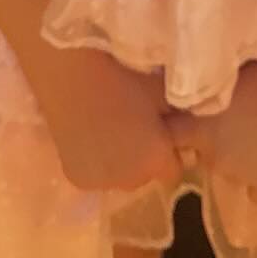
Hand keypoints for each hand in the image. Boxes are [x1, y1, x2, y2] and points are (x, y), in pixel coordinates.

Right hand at [28, 44, 182, 193]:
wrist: (69, 73)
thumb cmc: (120, 73)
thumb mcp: (160, 89)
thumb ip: (178, 113)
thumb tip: (187, 121)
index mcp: (154, 161)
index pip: (174, 169)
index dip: (171, 147)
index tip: (163, 127)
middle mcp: (130, 182)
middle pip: (146, 174)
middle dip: (145, 154)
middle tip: (135, 122)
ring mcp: (100, 184)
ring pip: (120, 176)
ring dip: (120, 160)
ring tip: (109, 126)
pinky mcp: (76, 178)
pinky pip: (96, 173)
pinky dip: (96, 159)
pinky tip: (89, 134)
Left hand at [163, 58, 256, 201]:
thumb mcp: (220, 74)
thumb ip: (199, 92)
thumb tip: (184, 98)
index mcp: (197, 128)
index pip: (171, 138)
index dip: (173, 129)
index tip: (181, 119)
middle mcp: (212, 157)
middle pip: (202, 152)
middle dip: (210, 140)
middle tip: (231, 117)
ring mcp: (240, 175)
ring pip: (227, 170)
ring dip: (234, 156)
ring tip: (254, 131)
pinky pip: (254, 193)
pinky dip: (256, 181)